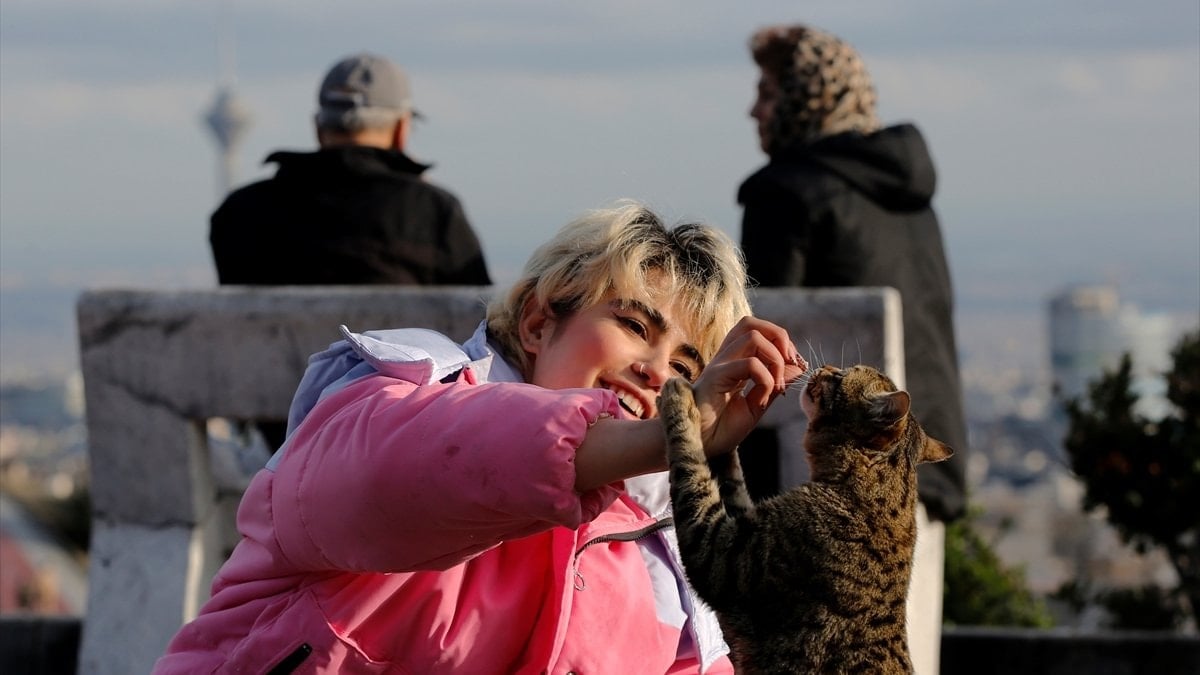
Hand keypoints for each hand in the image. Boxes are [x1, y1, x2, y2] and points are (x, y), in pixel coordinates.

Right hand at [688, 316, 807, 456]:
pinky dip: (766, 379)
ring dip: (775, 358)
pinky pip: (749, 364)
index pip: (756, 331)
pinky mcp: (715, 377)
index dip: (781, 341)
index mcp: (733, 361)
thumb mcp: (757, 405)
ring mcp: (719, 366)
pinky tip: (762, 399)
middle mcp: (725, 358)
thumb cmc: (722, 428)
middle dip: (779, 336)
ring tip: (778, 384)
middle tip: (790, 362)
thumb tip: (798, 367)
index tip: (795, 365)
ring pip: (752, 336)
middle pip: (751, 323)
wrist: (699, 446)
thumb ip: (776, 385)